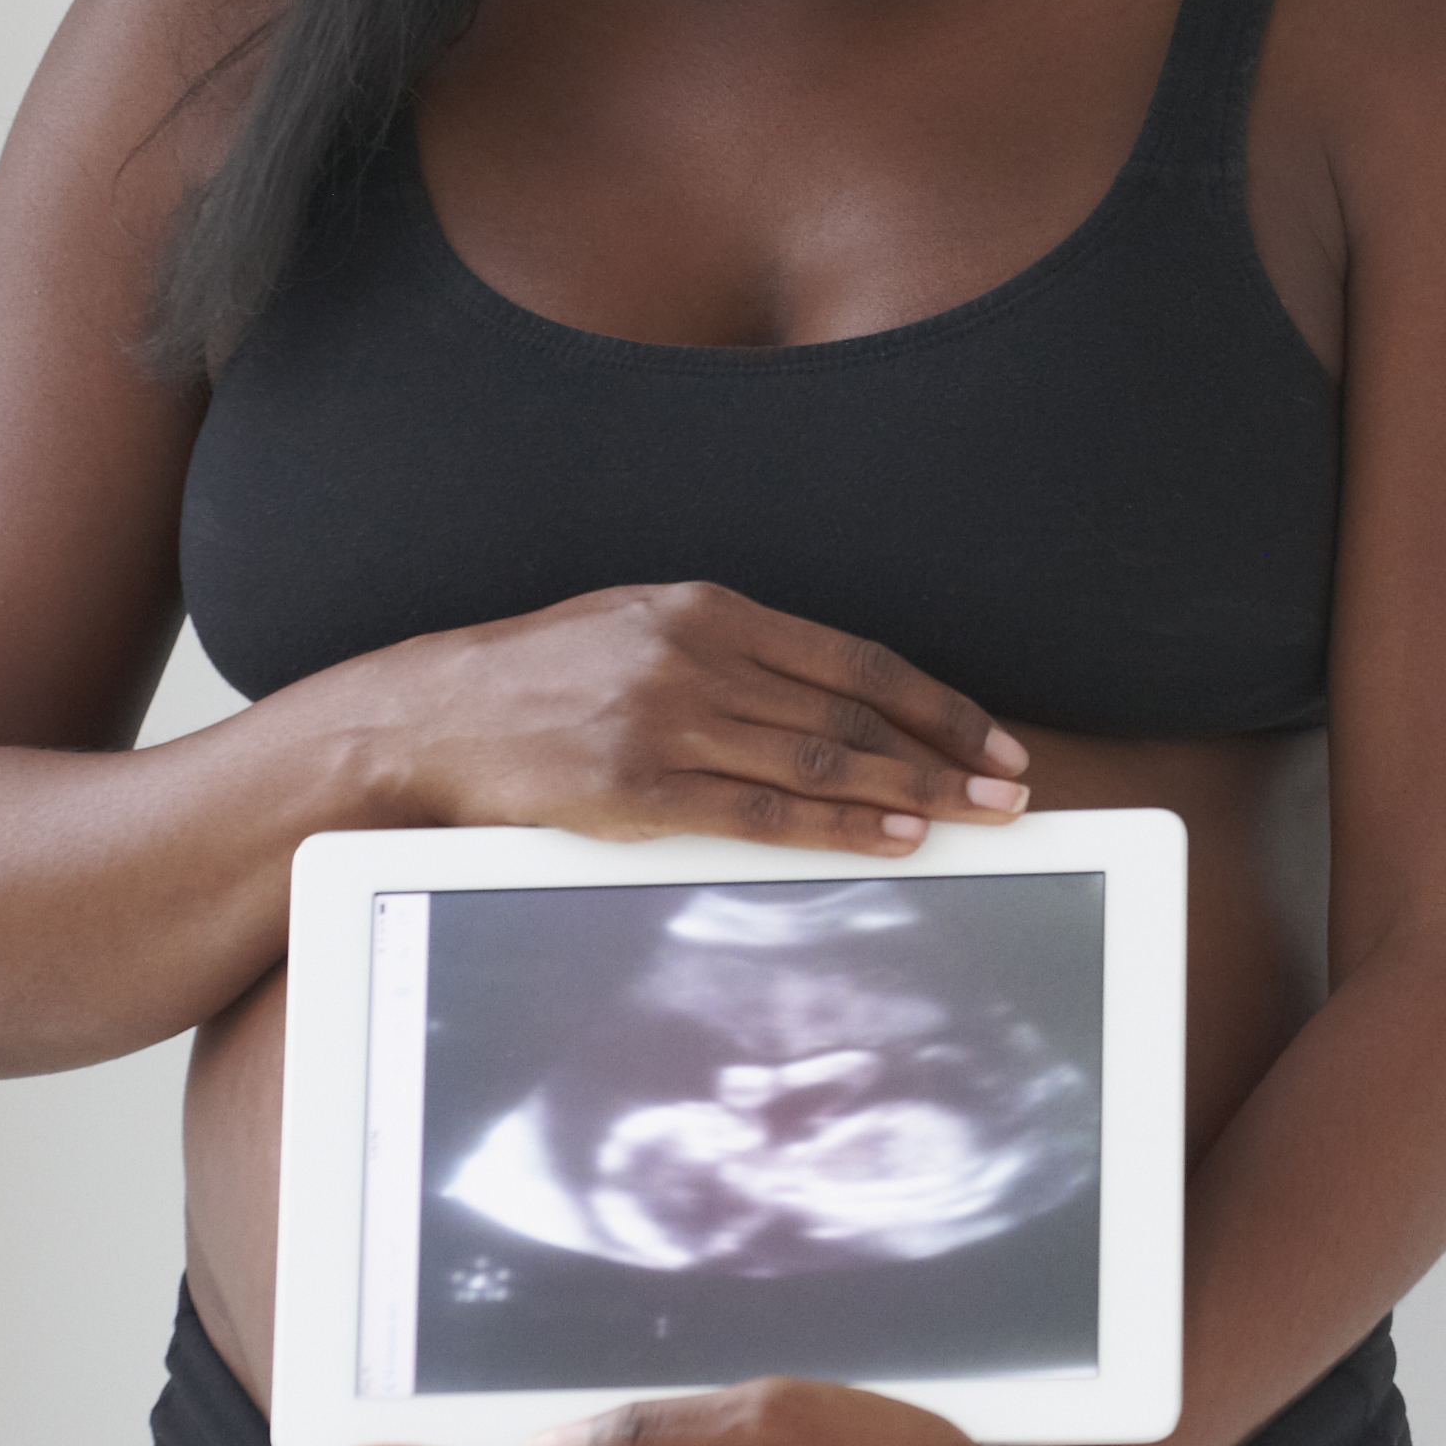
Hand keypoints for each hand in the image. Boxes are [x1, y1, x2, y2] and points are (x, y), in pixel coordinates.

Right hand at [341, 582, 1032, 852]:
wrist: (430, 719)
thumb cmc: (540, 680)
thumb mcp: (638, 630)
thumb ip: (727, 654)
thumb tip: (827, 699)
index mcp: (706, 608)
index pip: (853, 657)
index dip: (935, 700)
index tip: (994, 736)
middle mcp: (696, 655)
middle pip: (852, 709)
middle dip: (946, 752)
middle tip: (1015, 788)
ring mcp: (667, 720)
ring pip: (819, 759)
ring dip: (909, 791)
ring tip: (976, 816)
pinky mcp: (637, 788)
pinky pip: (760, 813)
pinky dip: (836, 825)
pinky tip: (892, 837)